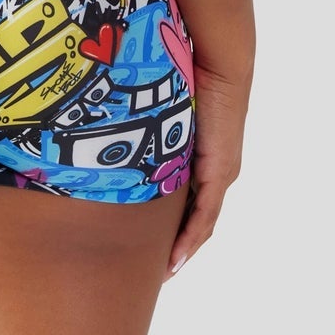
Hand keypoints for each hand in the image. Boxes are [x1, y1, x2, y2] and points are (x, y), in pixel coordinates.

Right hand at [166, 63, 249, 278]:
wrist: (217, 62)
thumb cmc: (186, 73)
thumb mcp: (161, 108)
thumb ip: (145, 121)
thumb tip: (114, 119)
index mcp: (202, 155)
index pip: (187, 199)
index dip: (172, 224)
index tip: (152, 243)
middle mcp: (216, 169)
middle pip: (195, 218)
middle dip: (175, 244)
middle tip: (153, 267)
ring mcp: (220, 172)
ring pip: (200, 222)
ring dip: (182, 248)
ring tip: (162, 272)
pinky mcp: (220, 172)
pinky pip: (204, 215)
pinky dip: (190, 239)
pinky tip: (175, 258)